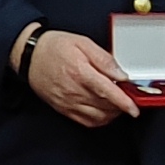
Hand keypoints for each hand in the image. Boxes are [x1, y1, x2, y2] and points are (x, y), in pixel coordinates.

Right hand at [24, 29, 141, 127]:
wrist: (29, 56)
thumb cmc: (54, 47)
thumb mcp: (82, 43)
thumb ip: (104, 59)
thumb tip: (121, 74)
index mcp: (80, 72)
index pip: (107, 92)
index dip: (124, 102)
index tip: (135, 108)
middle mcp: (74, 90)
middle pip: (106, 106)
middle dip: (121, 105)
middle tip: (128, 96)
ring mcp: (68, 102)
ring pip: (98, 117)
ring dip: (112, 113)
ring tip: (117, 103)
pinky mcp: (63, 109)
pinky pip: (86, 121)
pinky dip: (99, 120)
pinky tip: (104, 111)